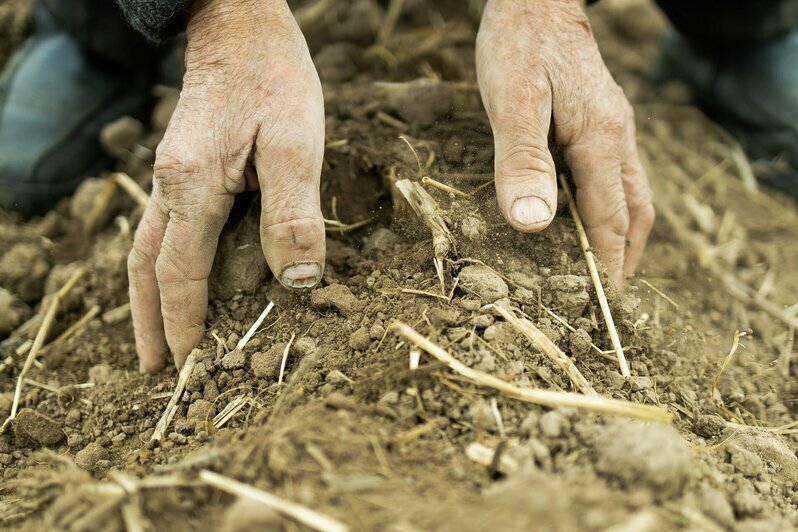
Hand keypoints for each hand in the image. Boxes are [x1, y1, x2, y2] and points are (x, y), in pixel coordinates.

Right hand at [128, 0, 325, 371]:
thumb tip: (298, 282)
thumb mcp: (296, 145)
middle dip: (151, 322)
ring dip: (149, 298)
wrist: (242, 25)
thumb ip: (293, 213)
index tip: (188, 363)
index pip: (180, 273)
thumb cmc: (273, 79)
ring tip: (156, 338)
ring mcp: (172, 174)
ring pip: (148, 249)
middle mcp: (170, 185)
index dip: (184, 322)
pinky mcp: (185, 166)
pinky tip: (177, 278)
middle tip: (154, 369)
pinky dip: (162, 266)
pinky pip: (163, 228)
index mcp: (193, 185)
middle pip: (148, 268)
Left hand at [476, 0, 653, 285]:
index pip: (610, 219)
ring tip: (605, 266)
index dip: (607, 265)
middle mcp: (616, 138)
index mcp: (599, 141)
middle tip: (608, 296)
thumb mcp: (513, 102)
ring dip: (623, 234)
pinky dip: (611, 206)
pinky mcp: (600, 119)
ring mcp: (612, 127)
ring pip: (631, 193)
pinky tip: (589, 214)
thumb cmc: (519, 47)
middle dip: (624, 256)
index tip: (603, 304)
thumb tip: (534, 224)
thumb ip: (522, 160)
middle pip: (633, 212)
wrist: (534, 0)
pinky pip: (617, 175)